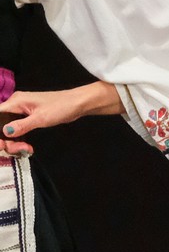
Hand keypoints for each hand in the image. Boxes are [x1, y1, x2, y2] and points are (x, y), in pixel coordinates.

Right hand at [0, 82, 121, 148]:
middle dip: (6, 140)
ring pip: (8, 129)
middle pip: (1, 125)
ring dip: (14, 142)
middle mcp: (15, 105)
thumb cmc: (62, 107)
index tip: (2, 144)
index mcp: (15, 101)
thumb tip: (5, 131)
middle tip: (19, 149)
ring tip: (26, 149)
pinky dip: (20, 139)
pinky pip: (17, 129)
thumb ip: (21, 125)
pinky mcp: (28, 117)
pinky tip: (27, 147)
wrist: (78, 104)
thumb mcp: (41, 118)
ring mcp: (21, 111)